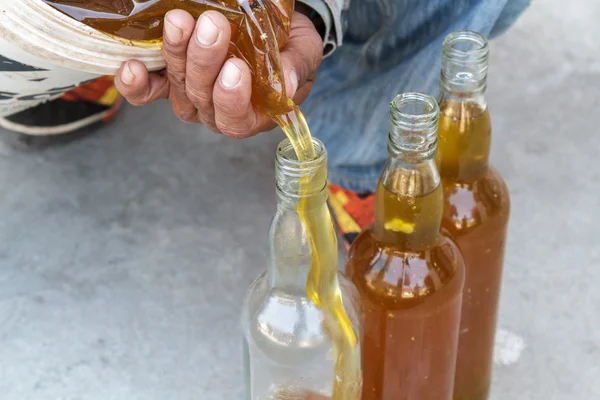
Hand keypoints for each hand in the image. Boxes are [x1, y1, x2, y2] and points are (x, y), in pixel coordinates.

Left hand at [115, 9, 322, 137]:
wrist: (274, 32)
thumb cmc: (289, 49)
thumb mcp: (304, 54)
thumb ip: (295, 68)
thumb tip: (285, 85)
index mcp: (253, 115)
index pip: (236, 120)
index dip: (232, 100)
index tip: (236, 69)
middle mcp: (216, 111)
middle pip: (202, 98)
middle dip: (204, 62)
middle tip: (213, 26)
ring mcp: (190, 95)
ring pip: (177, 86)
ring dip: (176, 55)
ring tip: (180, 22)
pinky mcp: (170, 79)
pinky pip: (148, 90)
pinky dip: (137, 82)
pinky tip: (131, 66)